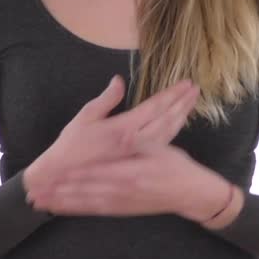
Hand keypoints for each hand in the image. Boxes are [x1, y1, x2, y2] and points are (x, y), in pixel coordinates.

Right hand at [23, 75, 199, 192]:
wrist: (63, 178)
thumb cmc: (71, 147)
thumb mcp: (85, 117)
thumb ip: (106, 99)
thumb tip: (119, 80)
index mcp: (124, 127)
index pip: (156, 106)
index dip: (173, 94)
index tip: (187, 83)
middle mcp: (136, 141)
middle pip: (167, 119)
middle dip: (183, 103)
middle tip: (195, 90)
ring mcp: (139, 155)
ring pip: (168, 134)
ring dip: (181, 117)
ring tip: (190, 104)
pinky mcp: (137, 165)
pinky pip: (161, 147)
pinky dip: (173, 134)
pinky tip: (177, 126)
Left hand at [27, 144, 230, 221]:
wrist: (189, 192)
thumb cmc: (174, 166)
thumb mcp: (157, 145)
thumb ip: (135, 138)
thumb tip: (122, 129)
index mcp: (129, 170)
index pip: (92, 174)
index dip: (70, 175)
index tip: (48, 172)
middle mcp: (122, 190)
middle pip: (84, 192)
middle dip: (58, 193)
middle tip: (34, 194)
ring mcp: (121, 202)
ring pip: (86, 203)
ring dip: (63, 203)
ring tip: (40, 203)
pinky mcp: (122, 209)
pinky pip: (95, 210)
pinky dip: (78, 209)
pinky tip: (62, 209)